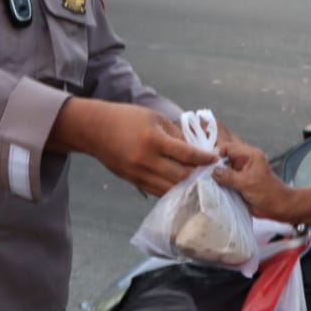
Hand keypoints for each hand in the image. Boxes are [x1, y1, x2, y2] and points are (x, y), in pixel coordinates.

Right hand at [64, 100, 217, 195]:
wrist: (95, 130)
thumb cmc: (126, 118)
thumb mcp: (154, 118)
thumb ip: (176, 135)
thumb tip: (196, 149)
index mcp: (153, 141)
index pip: (185, 154)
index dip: (204, 158)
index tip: (216, 158)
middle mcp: (147, 161)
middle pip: (181, 176)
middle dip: (200, 176)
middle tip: (214, 174)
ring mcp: (139, 174)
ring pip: (171, 189)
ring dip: (188, 187)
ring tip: (203, 184)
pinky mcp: (134, 182)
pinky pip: (158, 191)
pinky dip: (173, 190)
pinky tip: (184, 188)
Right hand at [212, 140, 295, 220]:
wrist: (278, 208)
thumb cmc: (268, 193)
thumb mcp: (247, 183)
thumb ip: (229, 176)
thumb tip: (212, 172)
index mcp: (250, 155)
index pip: (228, 147)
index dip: (217, 154)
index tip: (208, 165)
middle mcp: (244, 161)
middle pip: (224, 158)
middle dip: (214, 165)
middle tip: (203, 172)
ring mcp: (240, 172)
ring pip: (223, 169)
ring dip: (215, 175)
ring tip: (205, 181)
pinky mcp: (238, 183)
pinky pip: (225, 180)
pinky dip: (218, 183)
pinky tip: (211, 188)